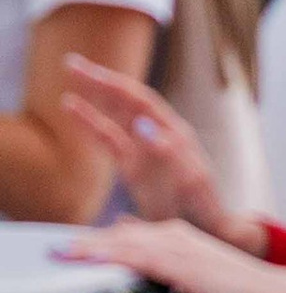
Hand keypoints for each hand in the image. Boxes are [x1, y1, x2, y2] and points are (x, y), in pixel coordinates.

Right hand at [60, 58, 229, 227]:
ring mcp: (145, 148)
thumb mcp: (188, 182)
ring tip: (70, 75)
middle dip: (100, 81)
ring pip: (116, 114)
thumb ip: (167, 152)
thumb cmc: (202, 207)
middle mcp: (159, 134)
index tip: (91, 73)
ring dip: (94, 95)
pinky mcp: (133, 164)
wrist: (207, 229)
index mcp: (174, 134)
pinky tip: (72, 108)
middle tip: (71, 63)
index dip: (115, 85)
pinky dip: (90, 122)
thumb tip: (143, 124)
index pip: (141, 101)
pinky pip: (109, 138)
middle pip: (126, 100)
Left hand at [62, 215, 285, 292]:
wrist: (271, 291)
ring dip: (90, 248)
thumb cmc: (242, 289)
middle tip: (58, 251)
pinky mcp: (181, 263)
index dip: (101, 242)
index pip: (131, 235)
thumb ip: (174, 269)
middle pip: (121, 235)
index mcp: (179, 236)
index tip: (75, 249)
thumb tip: (149, 270)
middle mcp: (175, 234)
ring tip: (62, 254)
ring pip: (124, 243)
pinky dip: (111, 256)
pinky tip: (92, 259)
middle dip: (89, 243)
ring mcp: (178, 247)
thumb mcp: (201, 275)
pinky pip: (138, 257)